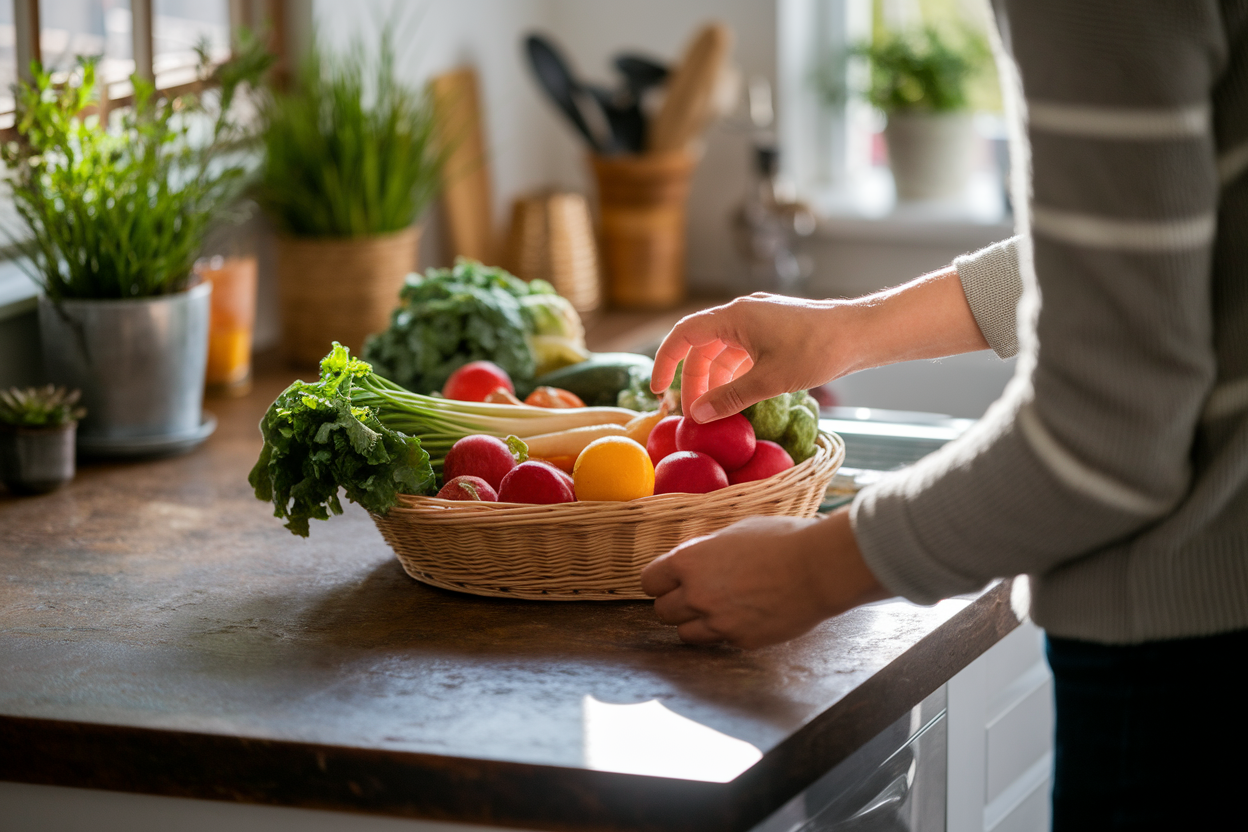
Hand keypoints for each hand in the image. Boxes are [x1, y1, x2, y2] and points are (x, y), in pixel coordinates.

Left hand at [639, 509, 889, 648]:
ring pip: (684, 633)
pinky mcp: (740, 640)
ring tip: (717, 610)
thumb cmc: (782, 540)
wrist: (818, 568)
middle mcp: (696, 594)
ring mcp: (717, 622)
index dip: (659, 581)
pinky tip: (746, 616)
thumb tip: (699, 558)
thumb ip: (708, 550)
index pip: (649, 581)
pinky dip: (727, 632)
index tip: (668, 582)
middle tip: (694, 596)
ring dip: (695, 623)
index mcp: (689, 561)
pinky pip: (720, 641)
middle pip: (661, 611)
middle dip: (675, 604)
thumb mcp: (735, 532)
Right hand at [650, 293, 855, 422]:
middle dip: (693, 381)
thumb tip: (698, 415)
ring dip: (714, 381)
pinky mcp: (773, 331)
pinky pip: (742, 353)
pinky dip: (734, 375)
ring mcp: (758, 321)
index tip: (656, 390)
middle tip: (694, 414)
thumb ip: (730, 398)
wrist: (862, 333)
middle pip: (701, 347)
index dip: (664, 361)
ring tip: (715, 411)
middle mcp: (742, 314)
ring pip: (722, 352)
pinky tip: (739, 398)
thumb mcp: (770, 380)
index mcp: (734, 317)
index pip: (683, 335)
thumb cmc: (818, 351)